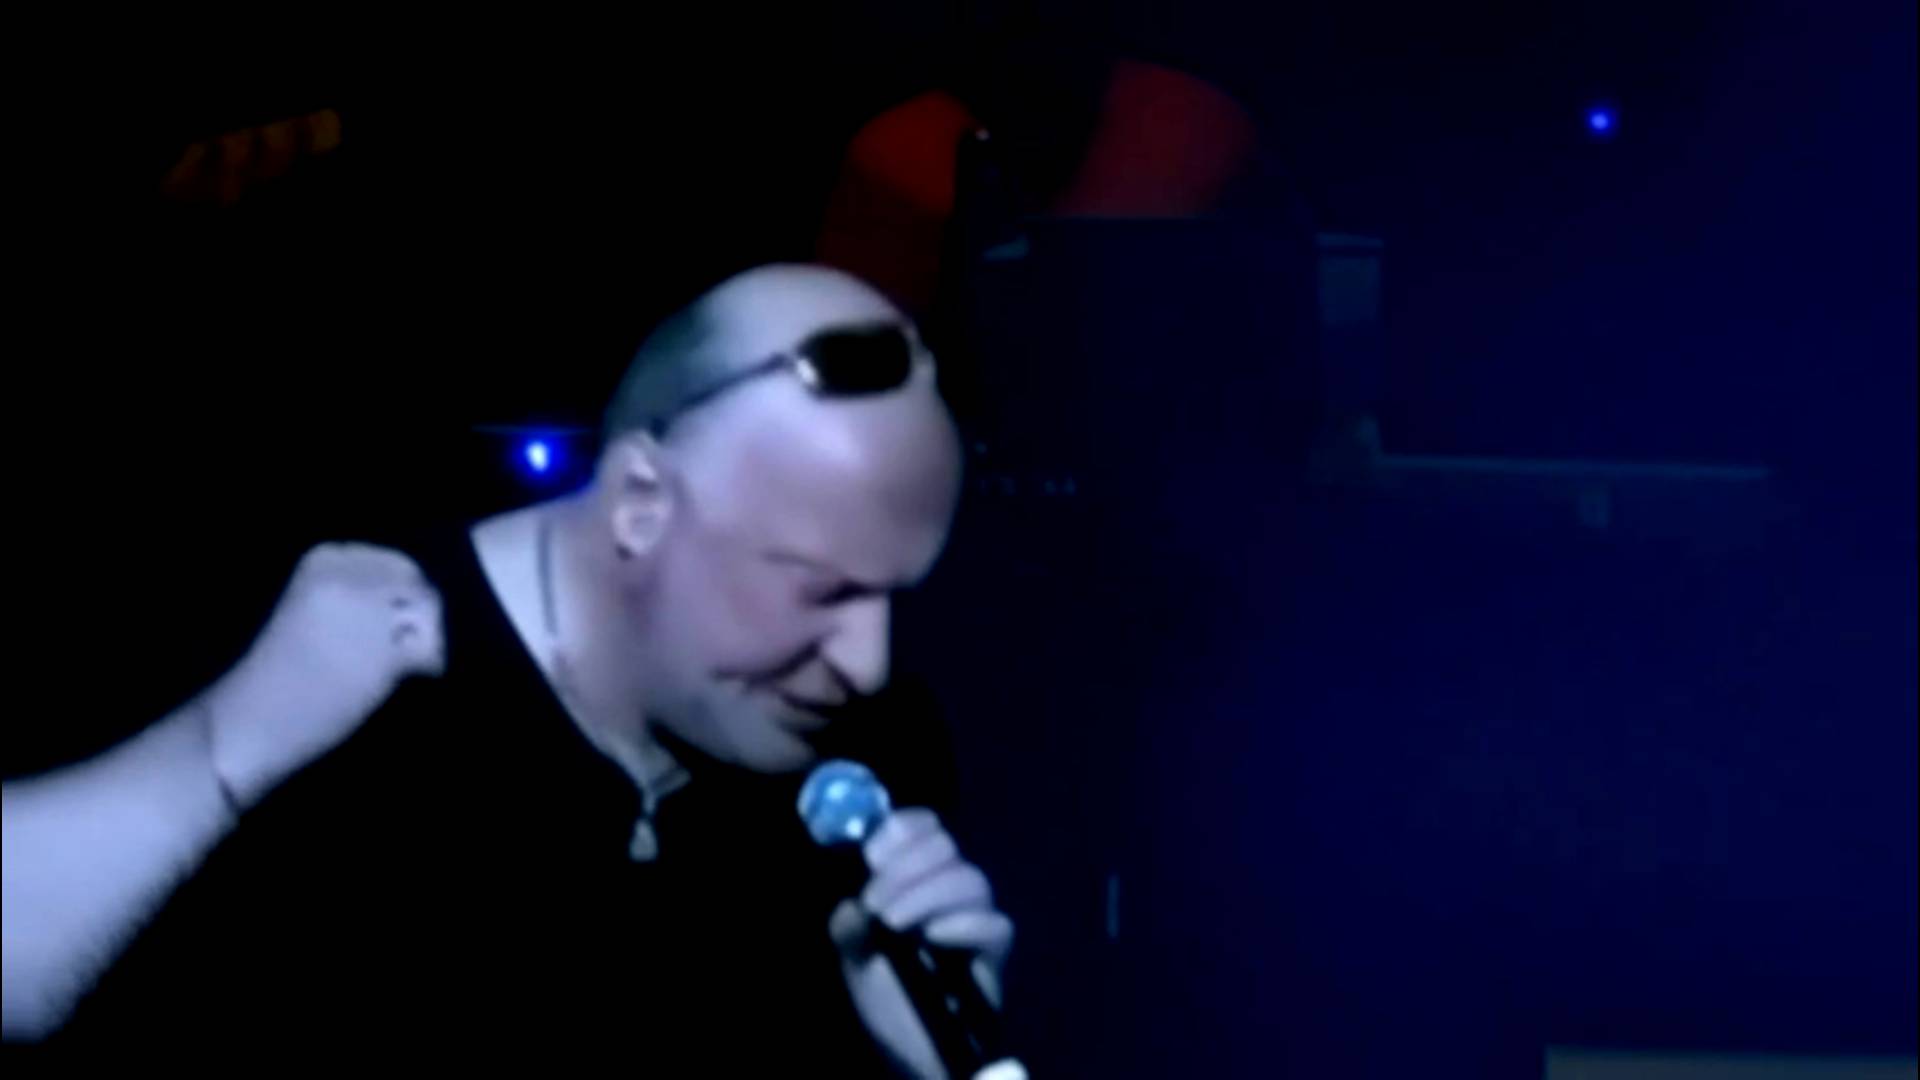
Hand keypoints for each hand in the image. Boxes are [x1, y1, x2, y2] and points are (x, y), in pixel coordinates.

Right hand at [202, 543, 444, 807]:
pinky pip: (429, 647)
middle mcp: (346, 576)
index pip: (393, 560)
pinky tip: (421, 674)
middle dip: (420, 611)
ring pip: (428, 610)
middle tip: (413, 642)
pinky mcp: (382, 651)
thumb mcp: (312, 606)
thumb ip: (356, 591)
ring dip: (428, 635)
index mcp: (322, 559)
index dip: (403, 590)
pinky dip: (430, 662)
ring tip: (414, 659)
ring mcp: (365, 612)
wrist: (252, 717)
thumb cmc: (279, 668)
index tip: (395, 617)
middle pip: (416, 582)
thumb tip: (422, 591)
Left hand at [830, 809, 1013, 1078]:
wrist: (913, 1054)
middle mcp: (949, 891)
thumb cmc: (887, 1000)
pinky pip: (995, 926)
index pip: (923, 828)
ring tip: (895, 924)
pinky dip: (965, 923)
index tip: (873, 853)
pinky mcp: (993, 954)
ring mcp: (974, 920)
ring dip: (928, 893)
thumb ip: (850, 928)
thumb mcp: (856, 960)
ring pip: (970, 880)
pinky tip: (933, 936)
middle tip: (877, 903)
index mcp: (916, 880)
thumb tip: (851, 906)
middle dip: (907, 866)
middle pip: (946, 847)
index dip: (902, 830)